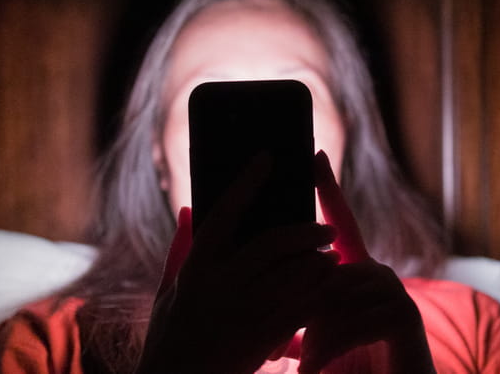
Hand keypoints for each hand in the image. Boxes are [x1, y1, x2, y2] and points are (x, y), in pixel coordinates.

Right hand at [136, 154, 339, 373]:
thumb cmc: (168, 337)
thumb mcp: (166, 291)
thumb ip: (179, 248)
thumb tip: (187, 209)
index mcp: (195, 269)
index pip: (223, 215)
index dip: (245, 184)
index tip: (267, 158)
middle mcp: (219, 287)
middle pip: (270, 245)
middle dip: (304, 232)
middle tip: (327, 228)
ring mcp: (242, 313)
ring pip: (292, 276)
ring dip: (318, 262)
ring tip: (333, 254)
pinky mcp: (261, 339)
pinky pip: (299, 310)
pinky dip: (317, 294)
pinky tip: (329, 286)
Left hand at [294, 151, 434, 373]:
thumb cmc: (348, 368)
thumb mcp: (315, 337)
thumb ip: (296, 309)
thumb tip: (260, 286)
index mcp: (352, 273)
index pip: (339, 222)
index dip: (328, 188)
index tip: (314, 153)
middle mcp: (375, 273)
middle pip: (323, 271)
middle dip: (294, 311)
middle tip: (276, 349)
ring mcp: (392, 290)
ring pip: (332, 296)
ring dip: (311, 336)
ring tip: (303, 365)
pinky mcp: (404, 315)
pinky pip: (351, 319)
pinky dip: (328, 347)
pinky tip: (314, 367)